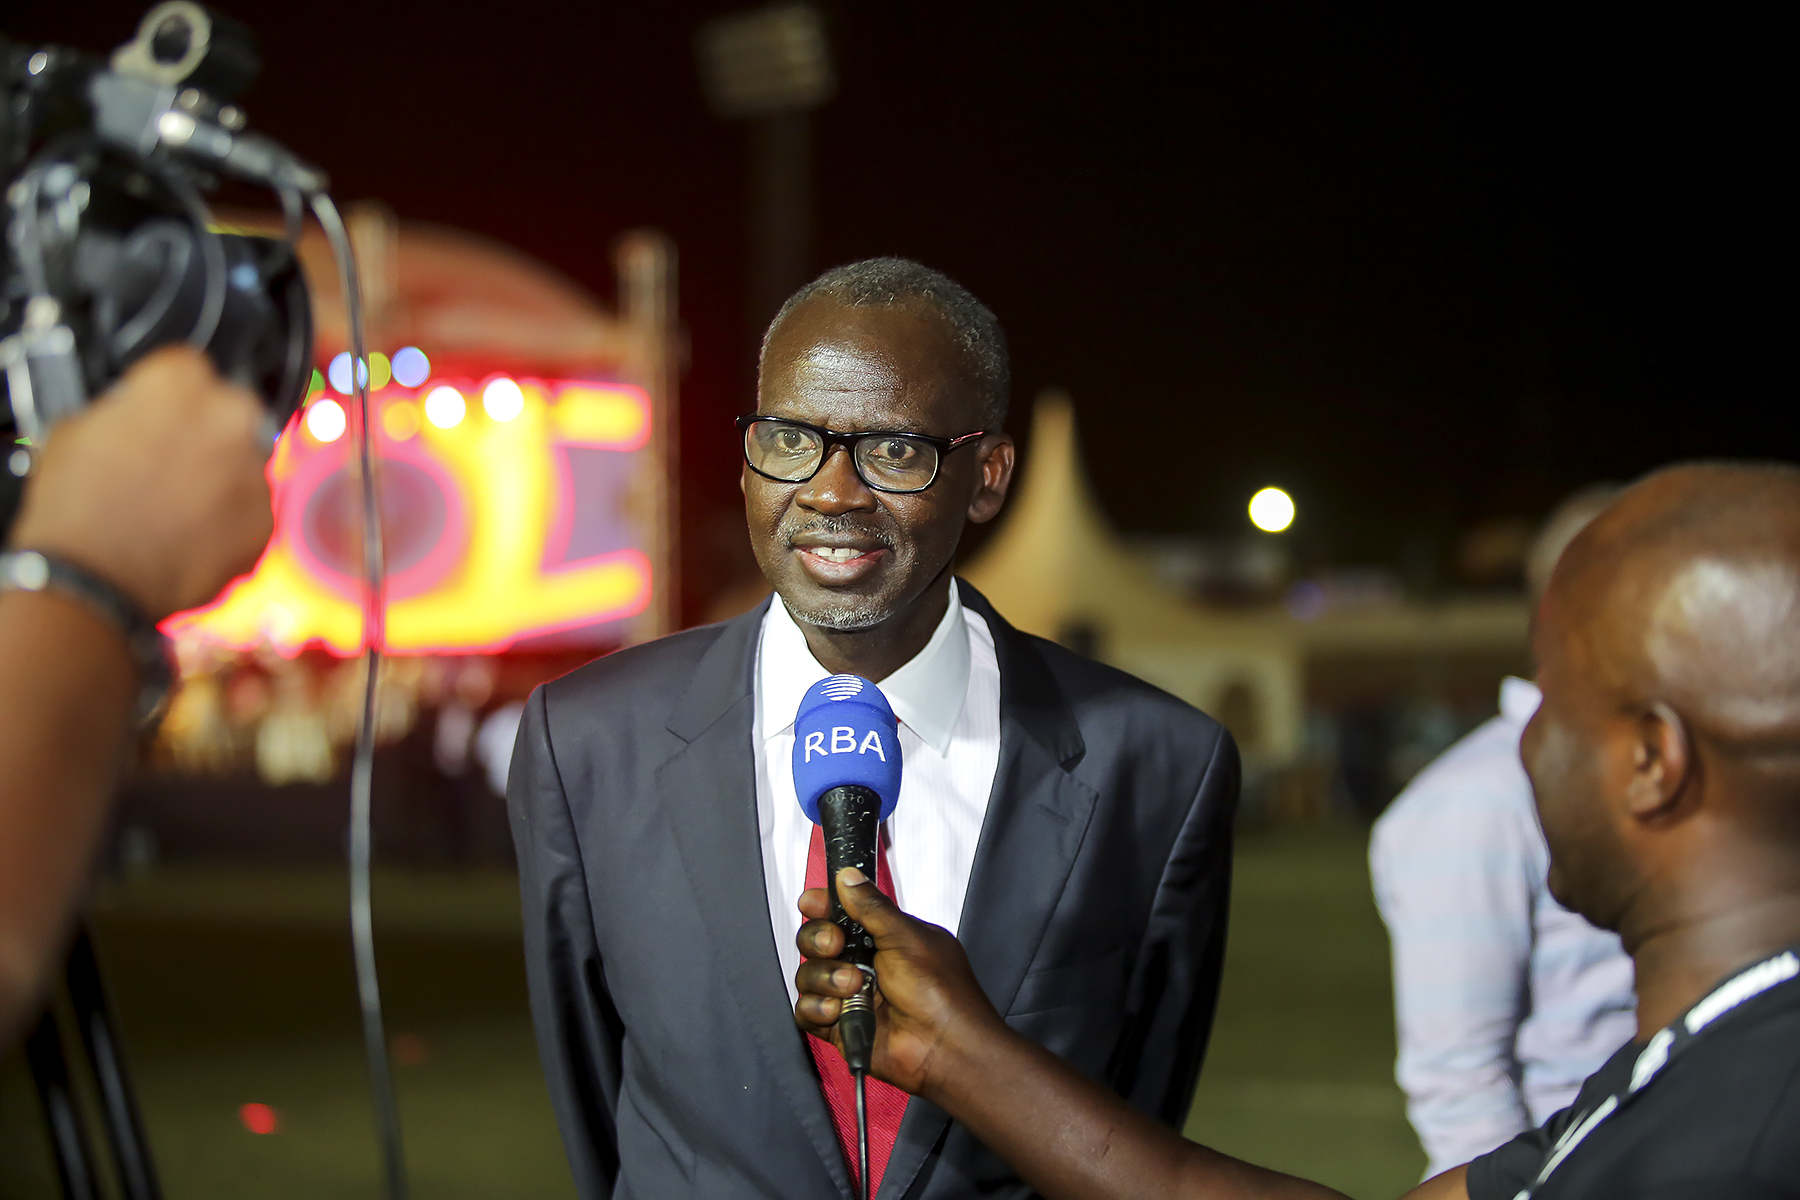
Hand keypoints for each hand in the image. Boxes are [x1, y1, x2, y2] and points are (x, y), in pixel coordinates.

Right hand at [9, 345, 273, 618]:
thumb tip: (134, 414)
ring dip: (220, 476)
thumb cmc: (78, 509)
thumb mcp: (74, 430)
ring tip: (175, 505)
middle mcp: (230, 418)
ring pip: (244, 462)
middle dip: (205, 432)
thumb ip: (122, 410)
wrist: (96, 581)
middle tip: (170, 462)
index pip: (188, 367)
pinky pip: (252, 509)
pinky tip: (190, 533)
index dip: (168, 393)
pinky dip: (230, 519)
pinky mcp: (266, 520)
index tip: (158, 412)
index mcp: (182, 383)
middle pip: (228, 411)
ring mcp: (254, 471)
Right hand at [794, 867, 1008, 1098]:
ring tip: (853, 985)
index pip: (840, 913)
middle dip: (819, 939)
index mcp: (882, 936)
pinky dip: (818, 1008)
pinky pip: (806, 1011)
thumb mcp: (908, 938)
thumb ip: (872, 907)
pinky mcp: (839, 1025)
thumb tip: (848, 876)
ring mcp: (849, 995)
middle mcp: (863, 963)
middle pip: (815, 940)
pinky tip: (839, 1011)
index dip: (822, 906)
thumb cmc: (941, 992)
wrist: (946, 1047)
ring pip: (808, 975)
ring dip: (825, 977)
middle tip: (836, 944)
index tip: (813, 903)